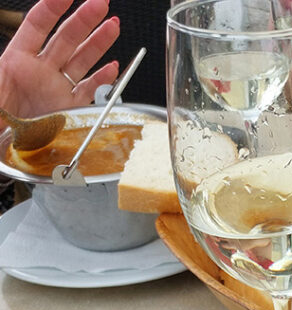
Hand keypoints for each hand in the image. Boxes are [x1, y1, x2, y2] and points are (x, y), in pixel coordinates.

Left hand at [0, 0, 120, 118]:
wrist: (0, 146)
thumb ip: (1, 72)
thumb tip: (7, 62)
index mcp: (17, 60)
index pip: (38, 24)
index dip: (53, 6)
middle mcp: (40, 73)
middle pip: (66, 38)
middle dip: (85, 19)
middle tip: (100, 4)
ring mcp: (55, 91)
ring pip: (81, 60)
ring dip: (98, 42)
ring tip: (112, 26)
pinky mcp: (68, 111)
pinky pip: (88, 92)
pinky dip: (103, 80)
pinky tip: (113, 67)